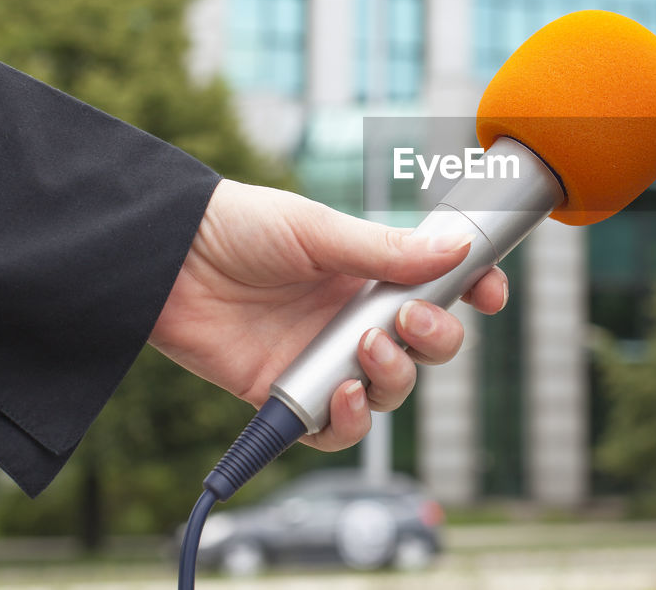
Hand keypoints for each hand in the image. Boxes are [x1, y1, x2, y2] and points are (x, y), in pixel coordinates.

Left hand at [149, 179, 507, 450]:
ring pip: (391, 391)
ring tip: (363, 348)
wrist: (166, 259)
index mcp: (371, 272)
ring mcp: (325, 359)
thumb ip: (385, 249)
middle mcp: (355, 318)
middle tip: (409, 317)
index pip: (440, 288)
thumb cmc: (239, 227)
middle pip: (426, 348)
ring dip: (394, 376)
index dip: (472, 292)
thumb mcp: (317, 230)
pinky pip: (336, 428)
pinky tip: (341, 393)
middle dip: (436, 339)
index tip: (490, 292)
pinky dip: (349, 420)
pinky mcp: (289, 395)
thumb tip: (456, 249)